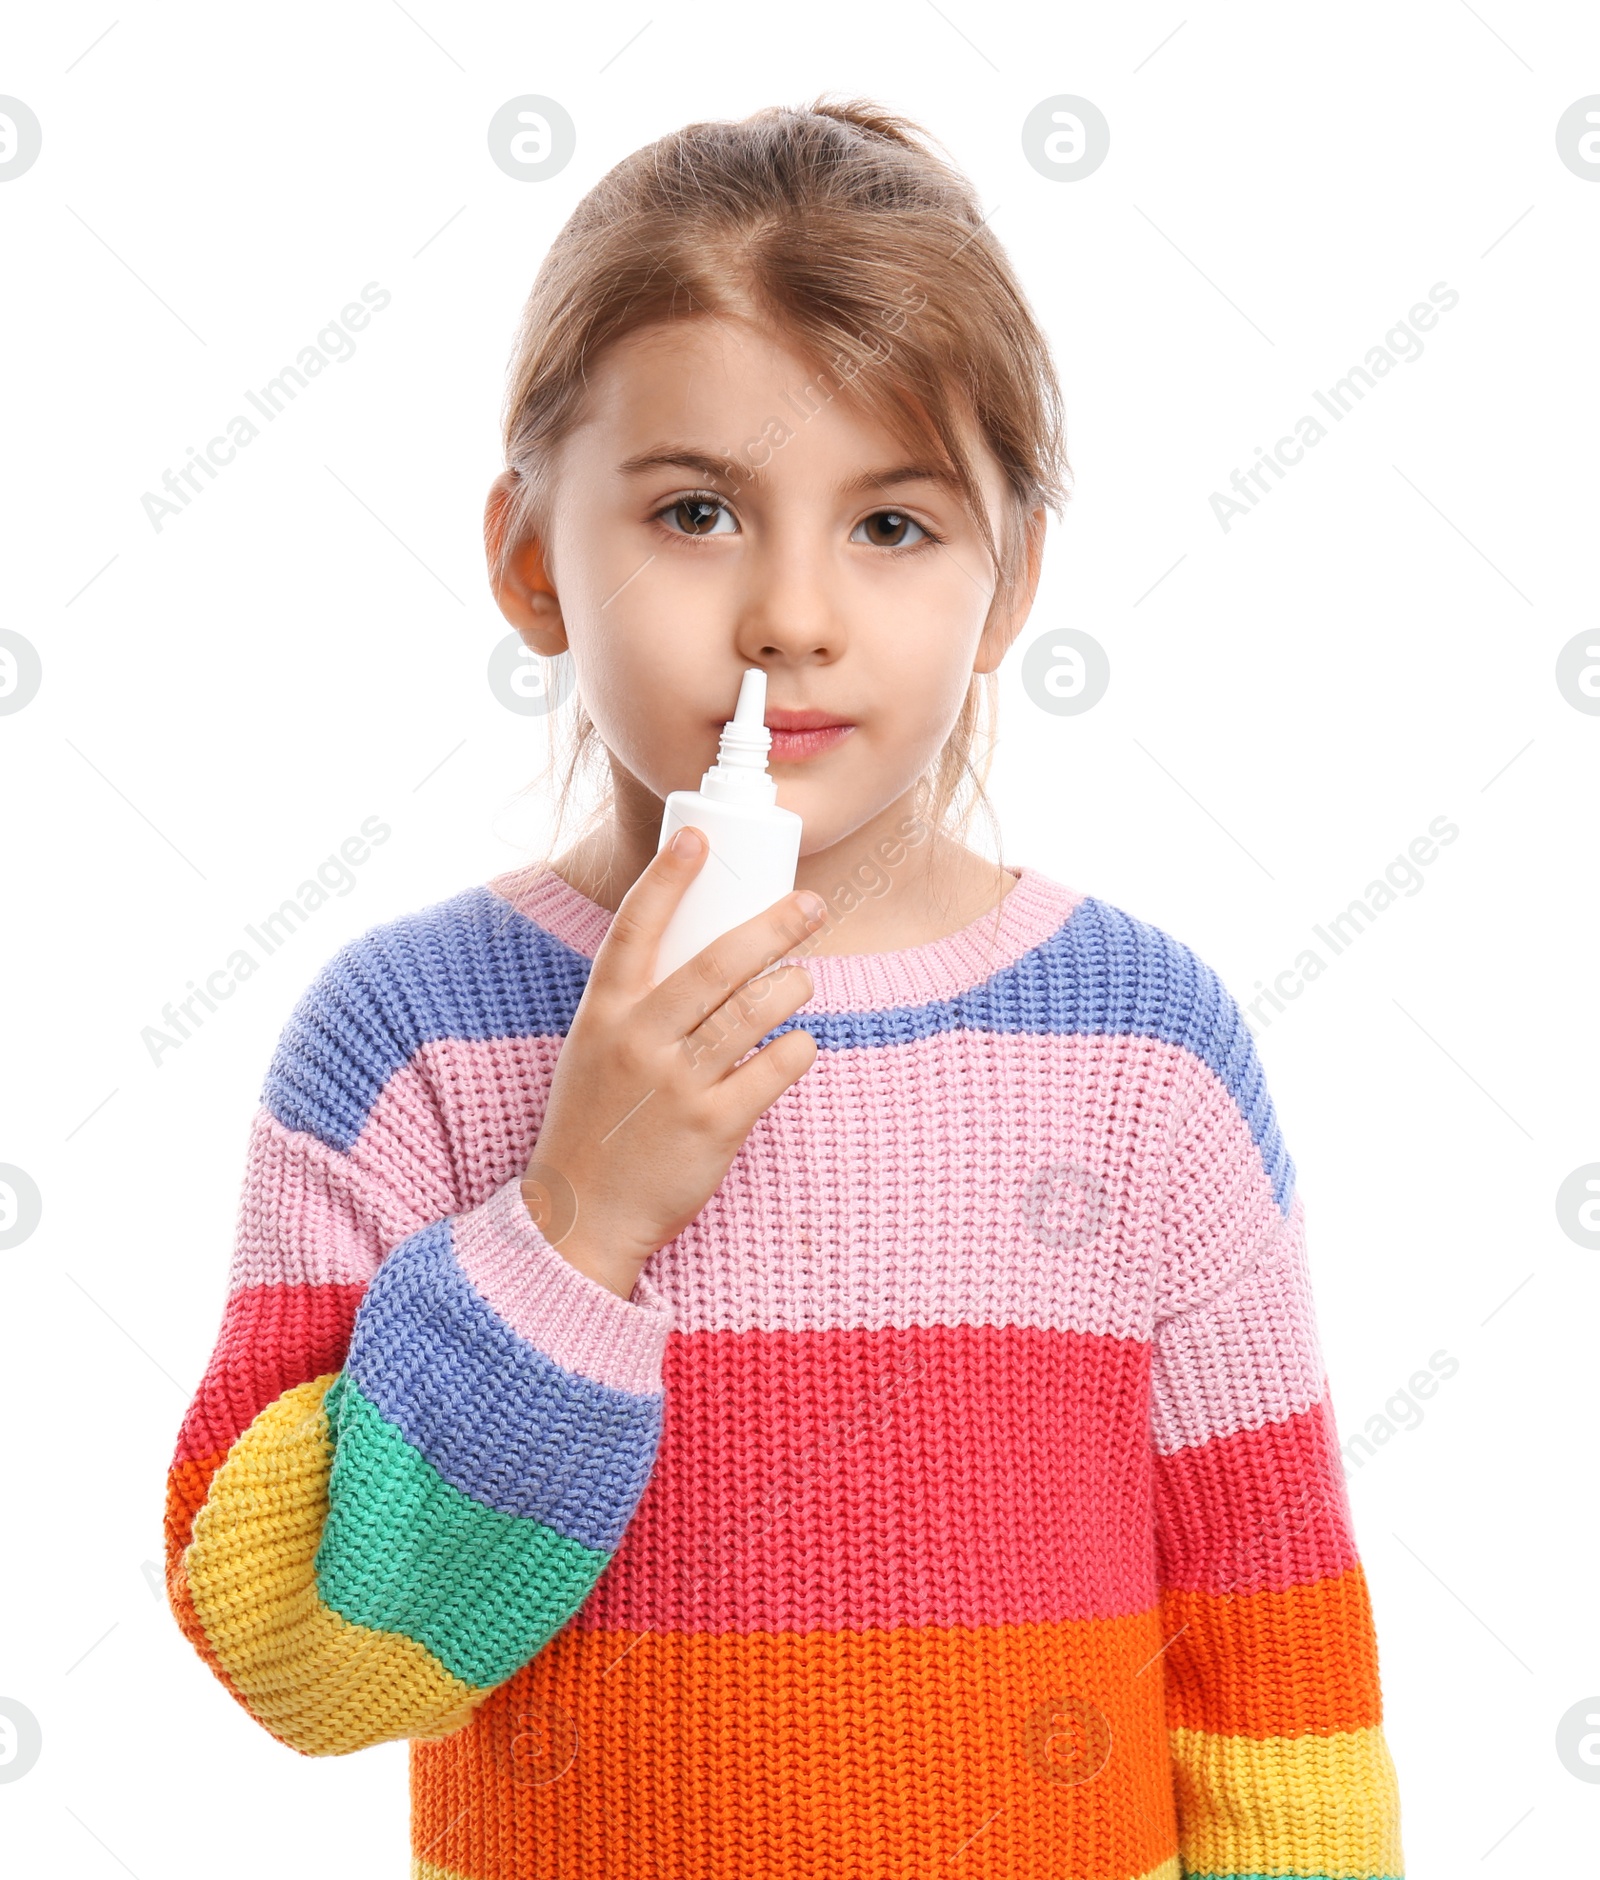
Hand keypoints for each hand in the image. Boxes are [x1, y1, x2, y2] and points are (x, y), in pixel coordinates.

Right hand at [522, 826, 823, 1298]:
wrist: (581, 1215)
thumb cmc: (595, 1122)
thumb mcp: (593, 1049)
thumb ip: (636, 1004)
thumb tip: (704, 953)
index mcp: (604, 1013)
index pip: (635, 928)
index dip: (668, 877)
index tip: (700, 837)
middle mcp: (638, 1040)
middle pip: (717, 962)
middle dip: (774, 925)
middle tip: (811, 904)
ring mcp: (677, 1084)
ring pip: (755, 1011)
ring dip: (792, 987)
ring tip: (802, 981)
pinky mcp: (714, 1126)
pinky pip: (775, 1069)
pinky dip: (796, 1049)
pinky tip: (798, 1044)